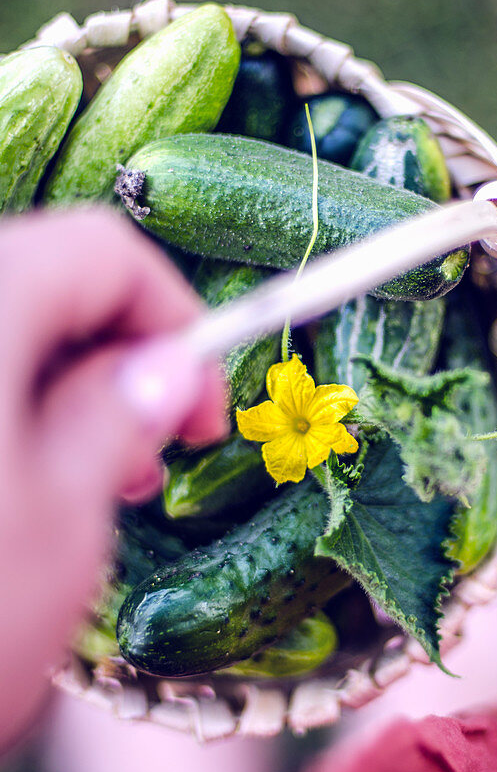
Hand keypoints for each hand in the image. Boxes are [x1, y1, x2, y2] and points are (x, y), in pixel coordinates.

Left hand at [0, 207, 227, 748]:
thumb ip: (120, 415)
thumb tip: (166, 366)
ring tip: (102, 474)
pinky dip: (8, 408)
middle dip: (118, 350)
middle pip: (38, 277)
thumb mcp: (61, 521)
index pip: (97, 250)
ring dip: (61, 381)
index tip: (203, 396)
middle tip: (161, 444)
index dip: (172, 312)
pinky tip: (27, 479)